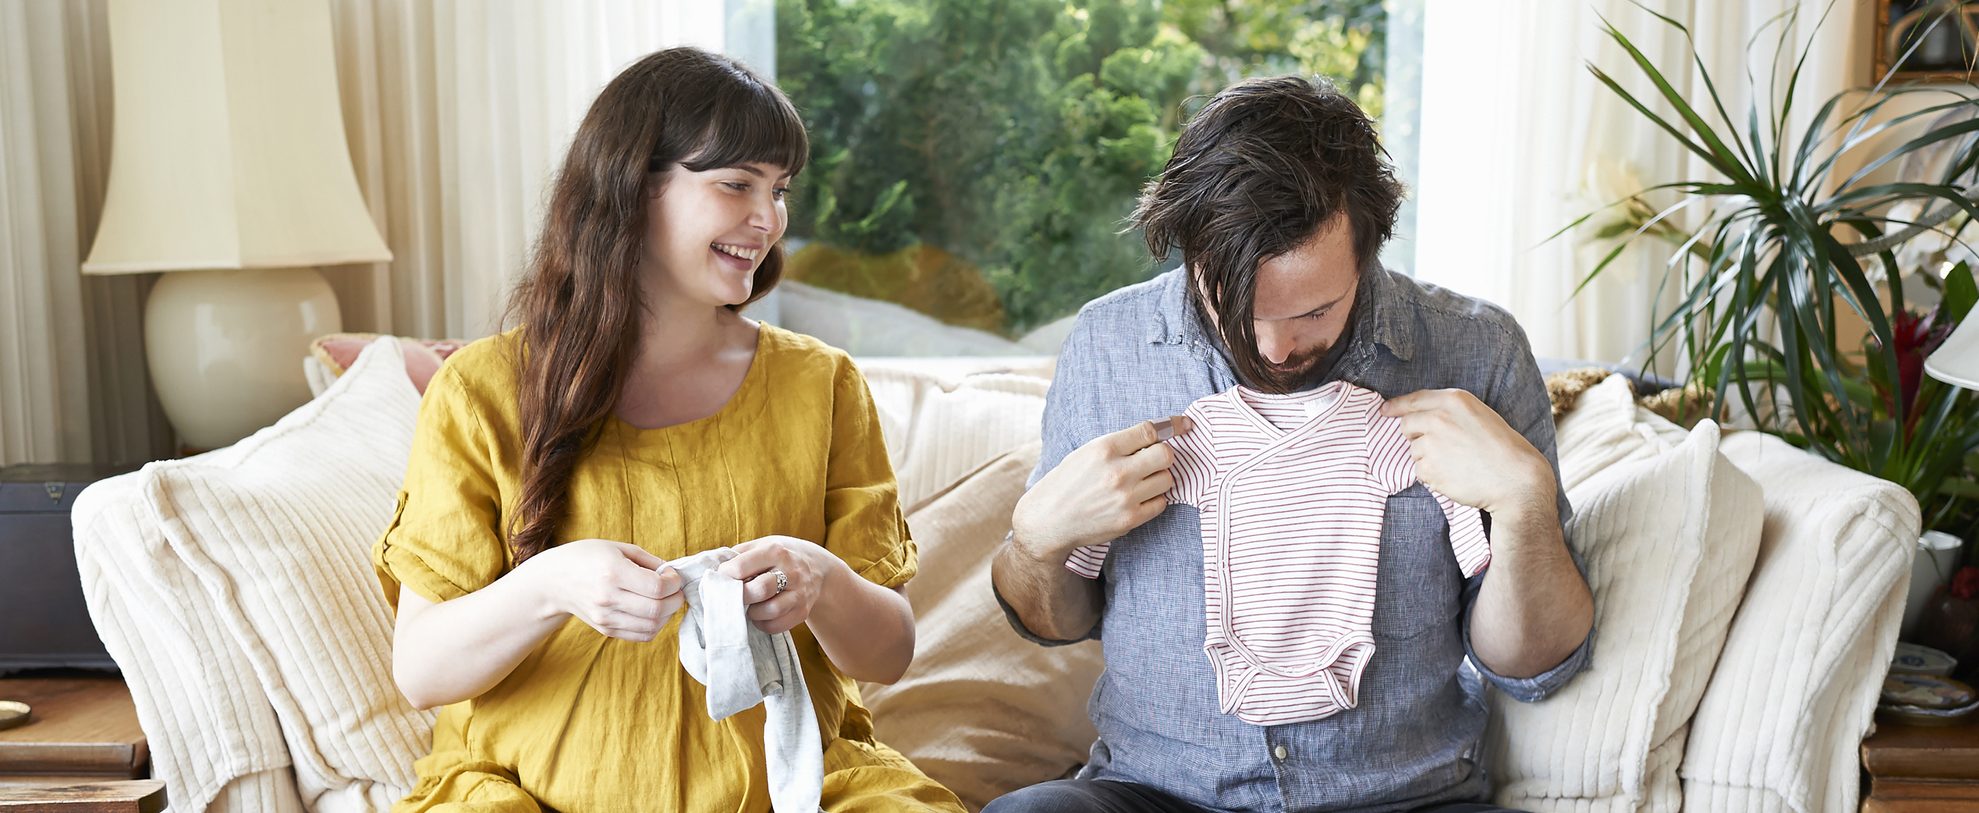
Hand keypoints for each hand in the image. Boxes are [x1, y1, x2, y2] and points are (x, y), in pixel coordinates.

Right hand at [518, 539, 681, 641]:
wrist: (554, 580)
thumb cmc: (587, 558)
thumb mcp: (617, 548)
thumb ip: (649, 561)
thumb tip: (673, 574)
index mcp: (612, 572)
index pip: (657, 588)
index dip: (674, 583)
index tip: (671, 575)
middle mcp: (608, 598)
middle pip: (657, 610)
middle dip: (676, 599)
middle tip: (674, 589)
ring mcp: (606, 617)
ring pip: (652, 626)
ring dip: (668, 614)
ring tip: (665, 600)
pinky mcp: (605, 630)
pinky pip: (642, 636)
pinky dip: (655, 626)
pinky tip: (653, 612)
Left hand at [718, 535, 843, 634]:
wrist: (817, 568)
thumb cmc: (780, 556)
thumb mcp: (762, 545)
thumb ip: (738, 555)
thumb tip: (710, 570)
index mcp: (775, 551)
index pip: (742, 566)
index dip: (725, 575)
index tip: (721, 579)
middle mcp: (791, 571)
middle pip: (760, 589)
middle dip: (740, 596)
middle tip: (733, 597)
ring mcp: (799, 593)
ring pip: (770, 611)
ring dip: (752, 612)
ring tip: (749, 606)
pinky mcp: (802, 611)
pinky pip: (777, 625)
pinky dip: (763, 624)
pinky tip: (760, 615)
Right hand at [1012, 416, 1192, 559]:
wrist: (1048, 520)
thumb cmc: (1066, 483)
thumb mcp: (1085, 452)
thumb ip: (1119, 444)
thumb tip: (1155, 435)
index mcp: (1103, 448)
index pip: (1150, 430)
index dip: (1171, 425)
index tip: (1183, 424)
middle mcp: (1117, 471)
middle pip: (1165, 455)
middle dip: (1163, 455)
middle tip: (1153, 460)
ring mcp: (1125, 497)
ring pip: (1167, 479)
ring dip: (1159, 478)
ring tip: (1142, 481)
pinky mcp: (1130, 519)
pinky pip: (1161, 503)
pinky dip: (1155, 498)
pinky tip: (1139, 497)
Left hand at [1379, 389, 1553, 516]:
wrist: (1514, 479)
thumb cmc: (1502, 448)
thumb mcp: (1478, 415)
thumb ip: (1449, 411)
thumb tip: (1422, 417)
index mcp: (1453, 400)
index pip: (1414, 400)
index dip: (1396, 406)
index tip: (1385, 410)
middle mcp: (1437, 418)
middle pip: (1407, 425)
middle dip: (1416, 435)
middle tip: (1442, 447)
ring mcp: (1430, 443)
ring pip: (1414, 451)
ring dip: (1428, 458)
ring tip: (1456, 463)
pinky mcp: (1428, 468)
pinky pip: (1419, 471)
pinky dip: (1432, 475)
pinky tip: (1453, 475)